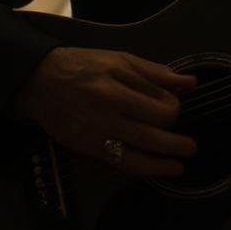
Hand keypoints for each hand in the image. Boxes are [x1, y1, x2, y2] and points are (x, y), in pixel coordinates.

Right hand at [12, 47, 196, 176]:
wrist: (39, 81)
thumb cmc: (83, 66)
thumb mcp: (121, 60)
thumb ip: (157, 73)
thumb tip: (191, 82)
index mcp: (116, 87)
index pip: (159, 107)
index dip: (173, 108)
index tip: (173, 106)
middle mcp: (107, 113)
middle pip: (152, 134)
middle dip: (177, 143)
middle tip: (192, 147)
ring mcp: (96, 134)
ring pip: (137, 156)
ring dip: (163, 163)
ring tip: (180, 165)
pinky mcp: (87, 148)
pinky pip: (120, 163)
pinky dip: (142, 168)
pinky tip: (157, 169)